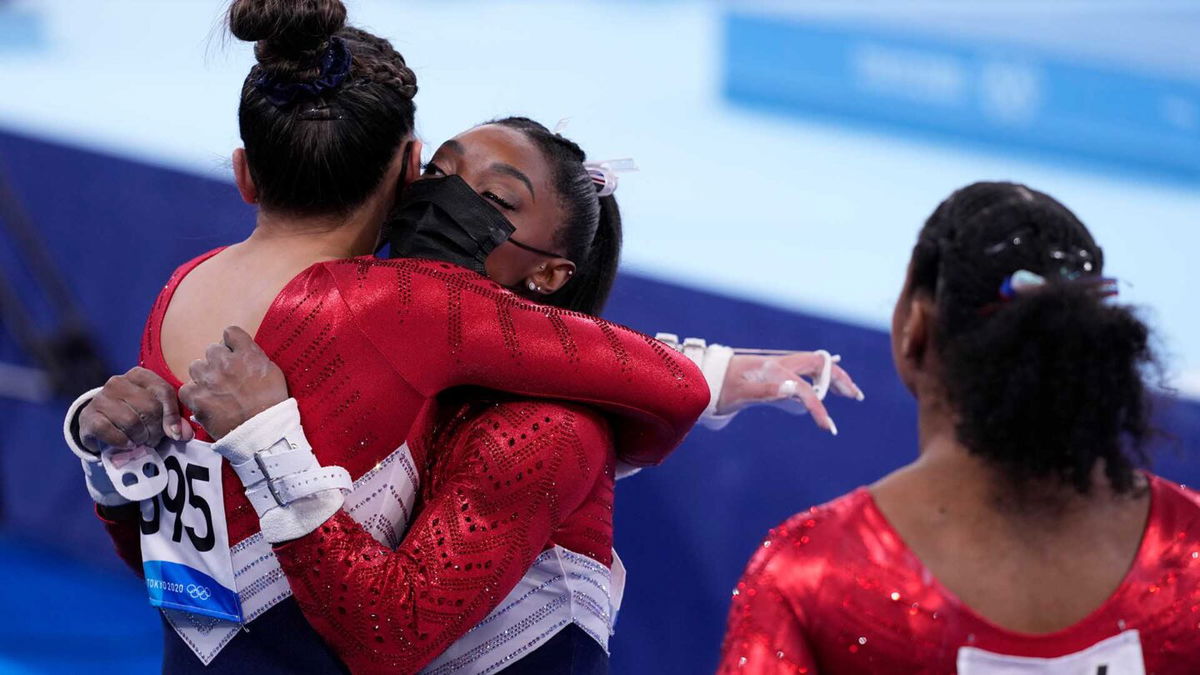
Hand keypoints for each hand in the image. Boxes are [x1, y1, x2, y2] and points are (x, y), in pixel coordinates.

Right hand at [78, 366, 191, 453]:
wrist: (98, 421)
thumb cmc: (134, 414)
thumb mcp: (156, 412)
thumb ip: (174, 420)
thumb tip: (184, 434)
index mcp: (139, 375)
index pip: (163, 391)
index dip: (172, 415)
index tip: (175, 434)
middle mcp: (118, 381)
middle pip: (149, 408)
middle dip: (156, 430)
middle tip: (153, 439)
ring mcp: (101, 397)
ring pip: (131, 421)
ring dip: (139, 437)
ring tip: (140, 441)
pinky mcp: (89, 415)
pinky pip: (110, 431)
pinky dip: (122, 442)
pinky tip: (126, 444)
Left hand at [178, 326, 287, 439]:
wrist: (263, 432)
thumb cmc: (272, 403)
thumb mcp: (273, 372)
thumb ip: (256, 357)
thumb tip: (244, 352)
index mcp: (246, 353)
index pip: (230, 332)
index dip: (231, 343)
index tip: (234, 353)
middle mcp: (225, 362)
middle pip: (212, 350)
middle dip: (218, 361)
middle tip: (226, 377)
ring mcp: (209, 379)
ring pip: (196, 366)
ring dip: (204, 376)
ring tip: (214, 390)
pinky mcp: (196, 397)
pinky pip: (186, 388)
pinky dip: (194, 395)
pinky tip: (205, 402)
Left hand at [717, 351, 862, 434]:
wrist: (703, 377)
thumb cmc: (721, 387)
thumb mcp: (740, 393)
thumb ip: (766, 391)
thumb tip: (794, 388)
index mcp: (774, 368)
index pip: (805, 389)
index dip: (819, 408)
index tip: (829, 428)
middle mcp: (779, 363)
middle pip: (818, 365)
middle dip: (839, 379)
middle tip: (855, 396)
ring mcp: (777, 366)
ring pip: (812, 366)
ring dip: (830, 377)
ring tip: (847, 391)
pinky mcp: (773, 372)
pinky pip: (802, 372)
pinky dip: (816, 379)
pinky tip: (822, 390)